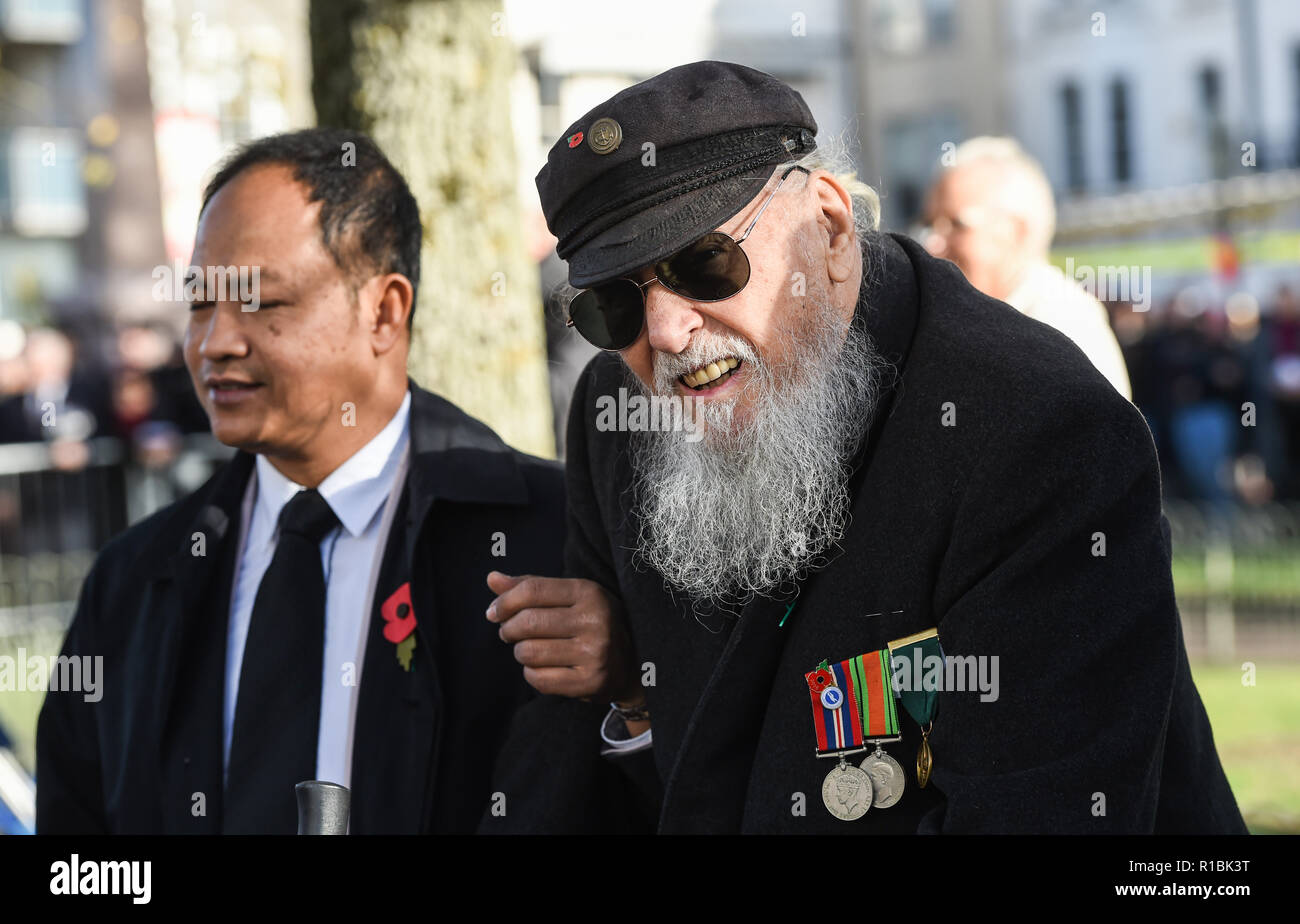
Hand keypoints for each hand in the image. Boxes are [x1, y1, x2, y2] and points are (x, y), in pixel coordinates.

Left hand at [486, 572, 641, 704]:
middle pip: (527, 622)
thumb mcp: (570, 597)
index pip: (533, 590)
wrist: (632, 663)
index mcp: (589, 592)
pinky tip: (543, 668)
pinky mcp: (590, 682)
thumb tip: (492, 578)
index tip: (493, 612)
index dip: (504, 602)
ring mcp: (595, 653)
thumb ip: (531, 587)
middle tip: (510, 633)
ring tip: (531, 649)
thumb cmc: (591, 623)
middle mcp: (595, 621)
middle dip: (509, 629)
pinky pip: (538, 679)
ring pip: (528, 652)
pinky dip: (531, 674)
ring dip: (520, 652)